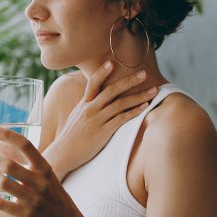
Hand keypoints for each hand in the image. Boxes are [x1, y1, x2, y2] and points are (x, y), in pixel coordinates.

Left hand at [0, 125, 79, 216]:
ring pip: (2, 183)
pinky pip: (0, 203)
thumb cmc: (52, 193)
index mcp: (44, 167)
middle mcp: (39, 181)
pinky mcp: (25, 215)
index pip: (25, 144)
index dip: (6, 134)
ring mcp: (32, 199)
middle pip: (8, 165)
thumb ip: (28, 162)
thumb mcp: (46, 174)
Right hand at [47, 61, 158, 179]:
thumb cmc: (70, 137)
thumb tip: (95, 100)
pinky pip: (122, 118)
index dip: (102, 72)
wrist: (63, 153)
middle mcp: (90, 109)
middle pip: (111, 90)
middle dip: (129, 81)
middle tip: (144, 74)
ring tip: (154, 90)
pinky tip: (145, 107)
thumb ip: (86, 107)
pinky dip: (134, 111)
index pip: (92, 83)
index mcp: (83, 104)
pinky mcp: (103, 132)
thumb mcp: (76, 117)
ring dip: (139, 96)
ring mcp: (97, 120)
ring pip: (120, 103)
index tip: (112, 62)